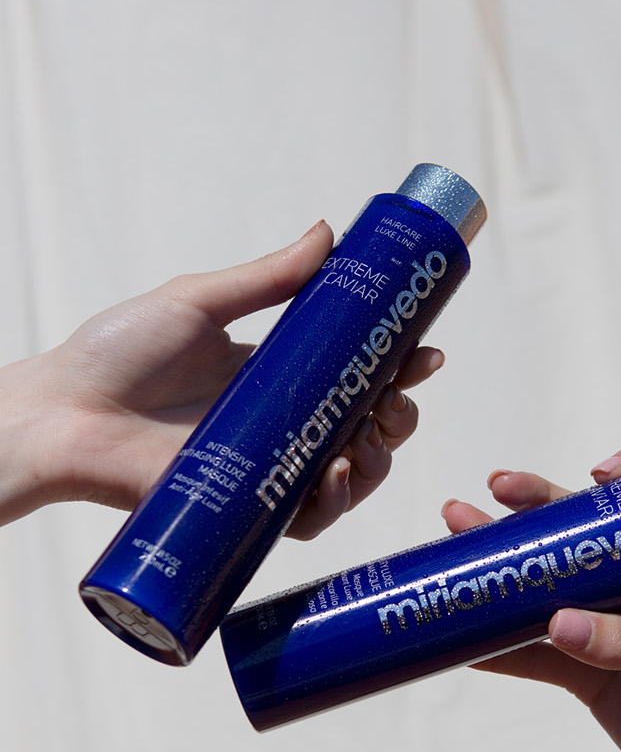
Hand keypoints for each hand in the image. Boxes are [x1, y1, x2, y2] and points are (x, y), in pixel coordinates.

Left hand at [1, 222, 441, 532]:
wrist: (63, 412)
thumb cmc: (117, 352)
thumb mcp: (198, 302)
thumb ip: (266, 276)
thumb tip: (329, 232)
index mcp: (275, 375)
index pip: (355, 374)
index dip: (398, 368)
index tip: (425, 354)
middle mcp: (279, 424)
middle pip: (365, 427)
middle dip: (399, 414)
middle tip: (399, 398)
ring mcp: (267, 469)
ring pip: (350, 475)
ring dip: (378, 459)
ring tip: (372, 438)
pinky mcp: (246, 508)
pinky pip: (308, 518)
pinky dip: (335, 502)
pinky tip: (338, 475)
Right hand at [444, 449, 620, 751]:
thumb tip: (558, 623)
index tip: (596, 473)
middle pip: (579, 540)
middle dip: (533, 514)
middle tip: (491, 494)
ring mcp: (609, 632)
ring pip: (545, 592)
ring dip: (501, 573)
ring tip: (454, 547)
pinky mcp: (586, 676)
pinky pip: (533, 656)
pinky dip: (497, 648)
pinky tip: (460, 638)